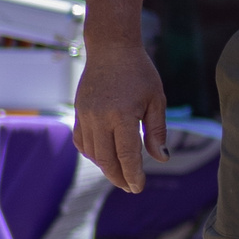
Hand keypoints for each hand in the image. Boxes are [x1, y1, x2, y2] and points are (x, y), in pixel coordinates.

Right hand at [73, 41, 167, 193]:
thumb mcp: (156, 100)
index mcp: (122, 115)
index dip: (133, 174)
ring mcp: (85, 116)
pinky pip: (81, 141)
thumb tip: (161, 158)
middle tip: (131, 188)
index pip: (127, 155)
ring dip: (105, 167)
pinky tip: (104, 157)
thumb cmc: (140, 73)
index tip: (138, 188)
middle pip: (106, 159)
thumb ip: (157, 130)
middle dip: (118, 177)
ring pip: (92, 152)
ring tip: (121, 174)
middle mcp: (99, 118)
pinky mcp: (78, 112)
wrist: (111, 49)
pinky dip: (92, 153)